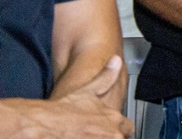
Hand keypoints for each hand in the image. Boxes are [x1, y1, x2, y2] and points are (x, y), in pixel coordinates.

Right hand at [3, 56, 132, 136]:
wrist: (41, 126)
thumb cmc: (61, 112)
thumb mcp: (87, 90)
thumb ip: (106, 77)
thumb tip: (116, 61)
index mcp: (115, 121)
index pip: (128, 130)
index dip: (119, 131)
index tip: (110, 130)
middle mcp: (111, 136)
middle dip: (108, 137)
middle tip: (90, 133)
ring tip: (82, 135)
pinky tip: (74, 138)